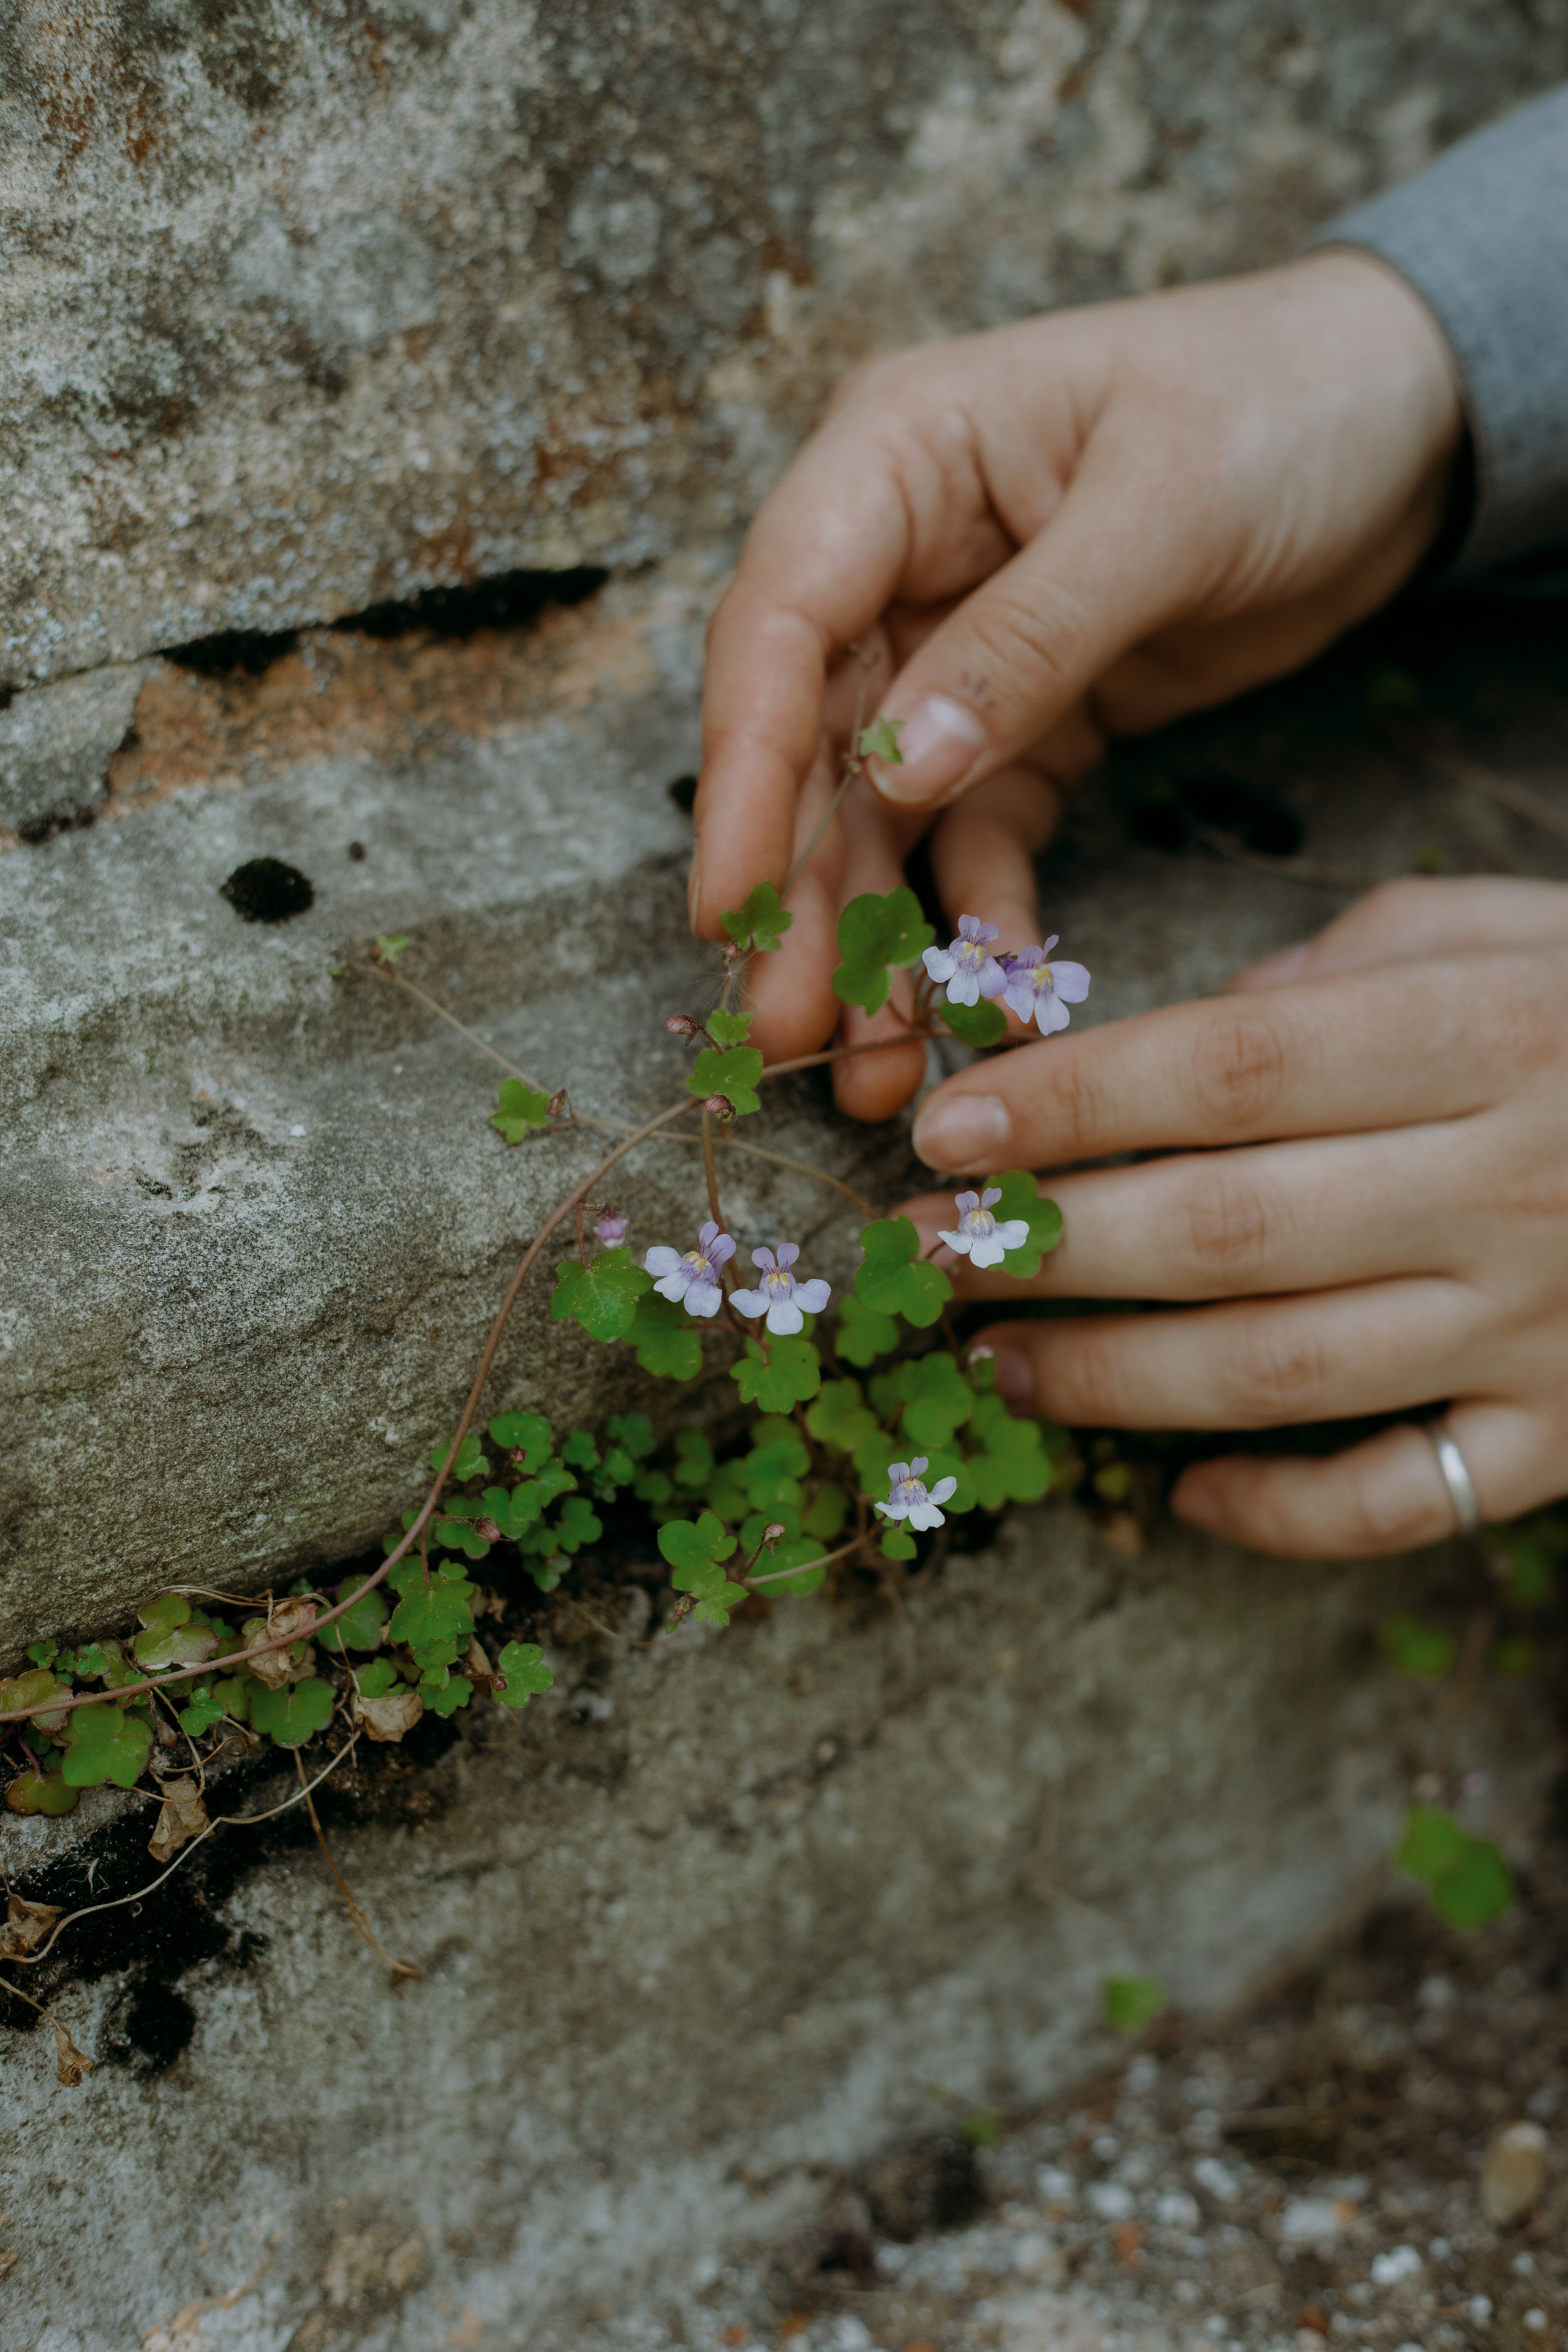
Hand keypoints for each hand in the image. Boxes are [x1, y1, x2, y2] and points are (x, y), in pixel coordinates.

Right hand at [693, 252, 1461, 1119]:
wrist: (1402, 418)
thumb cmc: (1282, 404)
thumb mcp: (1166, 506)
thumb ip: (1030, 639)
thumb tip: (899, 770)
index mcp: (895, 455)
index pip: (776, 627)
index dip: (742, 774)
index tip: (727, 909)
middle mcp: (896, 559)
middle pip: (808, 747)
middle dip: (800, 897)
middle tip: (787, 1035)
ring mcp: (952, 649)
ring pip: (880, 817)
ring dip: (874, 940)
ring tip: (875, 1068)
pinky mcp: (1025, 724)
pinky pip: (979, 836)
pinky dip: (982, 916)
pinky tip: (990, 997)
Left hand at [898, 879, 1567, 1558]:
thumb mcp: (1508, 930)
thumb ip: (1347, 965)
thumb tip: (1178, 1031)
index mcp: (1486, 1034)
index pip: (1228, 1067)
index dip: (1068, 1101)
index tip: (943, 1124)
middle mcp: (1508, 1183)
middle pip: (1229, 1227)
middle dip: (1048, 1246)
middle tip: (922, 1257)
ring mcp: (1545, 1322)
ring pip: (1286, 1373)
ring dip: (1114, 1377)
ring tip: (996, 1361)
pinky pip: (1409, 1500)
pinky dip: (1285, 1515)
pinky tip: (1182, 1497)